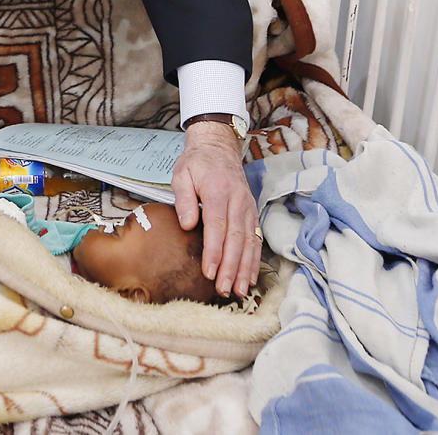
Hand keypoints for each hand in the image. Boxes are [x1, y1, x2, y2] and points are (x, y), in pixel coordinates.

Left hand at [171, 120, 260, 296]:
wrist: (218, 147)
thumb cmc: (196, 163)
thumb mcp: (182, 174)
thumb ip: (184, 199)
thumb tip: (187, 225)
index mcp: (218, 191)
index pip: (217, 226)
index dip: (214, 251)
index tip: (209, 272)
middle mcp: (238, 201)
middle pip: (236, 239)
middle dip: (230, 267)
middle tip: (223, 289)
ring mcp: (248, 207)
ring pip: (249, 242)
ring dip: (244, 269)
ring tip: (239, 290)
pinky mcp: (252, 213)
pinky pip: (256, 239)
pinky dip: (254, 260)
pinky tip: (250, 277)